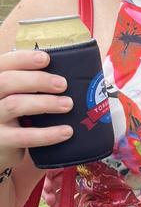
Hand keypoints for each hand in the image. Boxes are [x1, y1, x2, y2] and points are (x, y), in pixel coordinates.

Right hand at [0, 49, 73, 169]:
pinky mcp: (1, 141)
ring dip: (45, 103)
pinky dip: (48, 134)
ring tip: (68, 104)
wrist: (0, 147)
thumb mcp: (15, 96)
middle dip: (37, 80)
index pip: (4, 63)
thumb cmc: (13, 115)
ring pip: (15, 105)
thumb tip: (62, 76)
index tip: (46, 58)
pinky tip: (66, 131)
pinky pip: (25, 136)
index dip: (23, 59)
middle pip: (6, 81)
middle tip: (63, 84)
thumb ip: (28, 84)